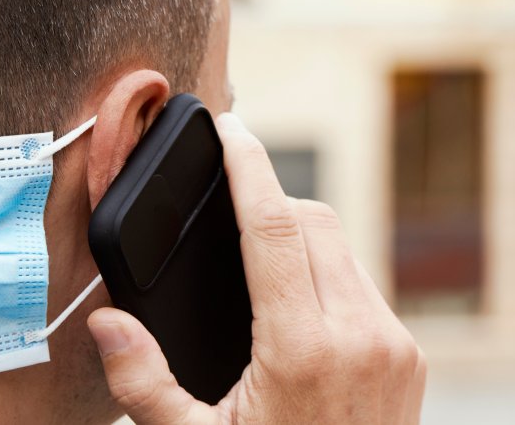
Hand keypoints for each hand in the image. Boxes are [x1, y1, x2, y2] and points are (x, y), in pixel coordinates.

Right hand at [87, 113, 425, 423]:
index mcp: (300, 348)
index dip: (248, 167)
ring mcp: (392, 344)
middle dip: (267, 200)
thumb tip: (106, 325)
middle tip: (228, 205)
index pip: (273, 225)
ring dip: (298, 235)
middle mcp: (358, 335)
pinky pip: (362, 282)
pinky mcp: (408, 356)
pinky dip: (326, 271)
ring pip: (342, 246)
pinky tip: (296, 299)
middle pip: (310, 221)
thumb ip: (144, 385)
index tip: (232, 129)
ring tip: (257, 258)